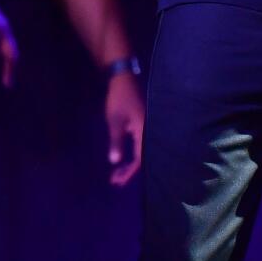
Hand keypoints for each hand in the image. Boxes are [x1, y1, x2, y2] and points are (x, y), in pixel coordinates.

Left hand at [104, 71, 145, 185]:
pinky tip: (123, 158)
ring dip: (129, 164)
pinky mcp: (140, 124)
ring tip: (117, 173)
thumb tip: (115, 161)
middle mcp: (147, 130)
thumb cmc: (118, 99)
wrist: (122, 79)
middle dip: (129, 171)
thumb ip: (116, 141)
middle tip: (115, 181)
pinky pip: (138, 144)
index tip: (117, 181)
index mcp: (143, 130)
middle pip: (142, 157)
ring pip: (140, 151)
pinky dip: (130, 154)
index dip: (129, 172)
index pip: (140, 158)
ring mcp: (144, 127)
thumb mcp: (115, 121)